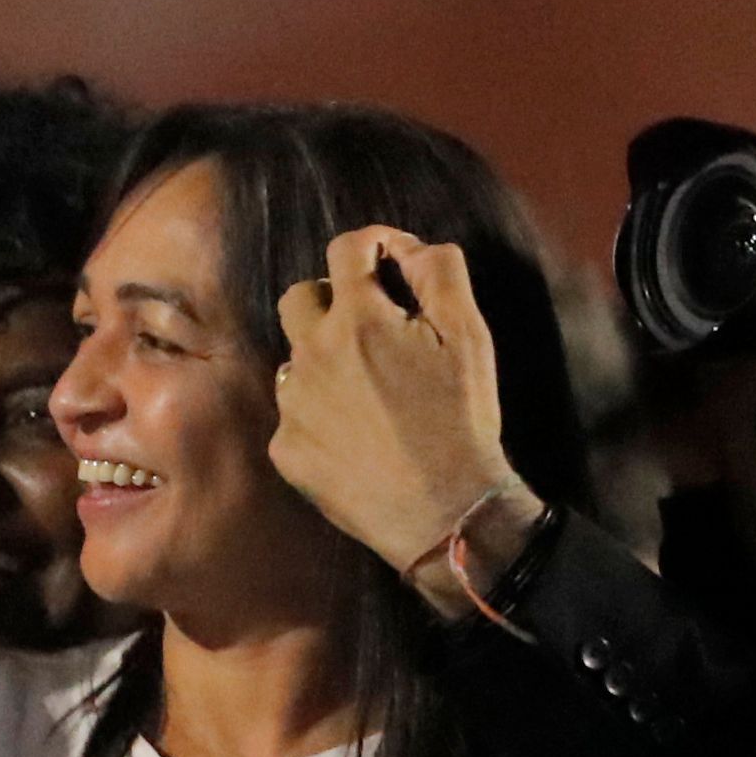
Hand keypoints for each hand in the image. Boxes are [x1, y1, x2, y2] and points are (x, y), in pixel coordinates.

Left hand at [267, 225, 523, 573]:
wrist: (444, 512)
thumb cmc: (462, 420)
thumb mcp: (471, 337)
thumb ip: (441, 274)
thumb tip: (412, 247)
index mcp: (356, 320)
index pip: (346, 249)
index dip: (373, 244)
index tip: (393, 260)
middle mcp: (310, 354)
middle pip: (299, 298)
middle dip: (332, 297)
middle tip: (372, 323)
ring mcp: (291, 404)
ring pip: (294, 358)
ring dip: (324, 358)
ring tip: (369, 386)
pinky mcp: (285, 448)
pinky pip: (294, 413)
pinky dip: (320, 412)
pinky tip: (356, 434)